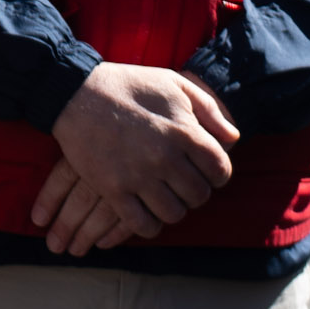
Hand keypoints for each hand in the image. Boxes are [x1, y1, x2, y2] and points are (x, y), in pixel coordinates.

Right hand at [37, 63, 238, 252]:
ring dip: (173, 208)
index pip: (219, 169)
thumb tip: (233, 138)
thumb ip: (209, 109)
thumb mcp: (173, 84)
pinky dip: (149, 224)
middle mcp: (164, 157)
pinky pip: (142, 224)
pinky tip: (146, 211)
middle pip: (198, 195)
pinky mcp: (113, 190)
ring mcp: (138, 176)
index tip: (207, 173)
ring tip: (165, 197)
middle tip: (183, 185)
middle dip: (195, 192)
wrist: (76, 93)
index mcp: (183, 130)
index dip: (218, 174)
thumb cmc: (129, 85)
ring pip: (173, 214)